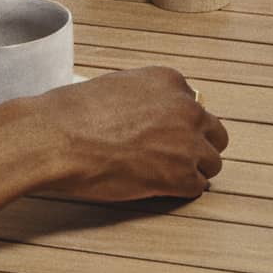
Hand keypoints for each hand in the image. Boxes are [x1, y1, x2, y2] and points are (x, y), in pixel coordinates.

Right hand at [32, 67, 227, 201]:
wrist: (57, 138)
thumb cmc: (73, 113)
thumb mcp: (117, 85)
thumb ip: (145, 96)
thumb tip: (149, 113)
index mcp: (170, 81)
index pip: (195, 106)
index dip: (183, 125)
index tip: (168, 136)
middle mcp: (186, 108)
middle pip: (215, 133)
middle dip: (199, 146)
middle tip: (177, 158)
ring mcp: (186, 142)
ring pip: (212, 162)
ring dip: (194, 171)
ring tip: (169, 177)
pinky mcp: (179, 175)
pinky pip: (197, 187)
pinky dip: (182, 191)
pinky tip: (162, 190)